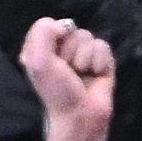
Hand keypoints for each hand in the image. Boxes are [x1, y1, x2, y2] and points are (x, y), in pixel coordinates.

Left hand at [22, 18, 117, 140]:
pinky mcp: (102, 61)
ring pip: (89, 37)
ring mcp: (83, 54)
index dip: (53, 41)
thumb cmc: (57, 92)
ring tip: (82, 76)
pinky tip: (95, 75)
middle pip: (73, 30)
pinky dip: (99, 62)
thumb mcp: (38, 62)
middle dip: (71, 52)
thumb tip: (64, 25)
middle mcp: (62, 49)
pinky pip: (103, 46)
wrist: (81, 115)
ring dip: (85, 59)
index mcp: (42, 48)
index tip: (51, 60)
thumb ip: (41, 33)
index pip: (50, 25)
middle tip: (68, 72)